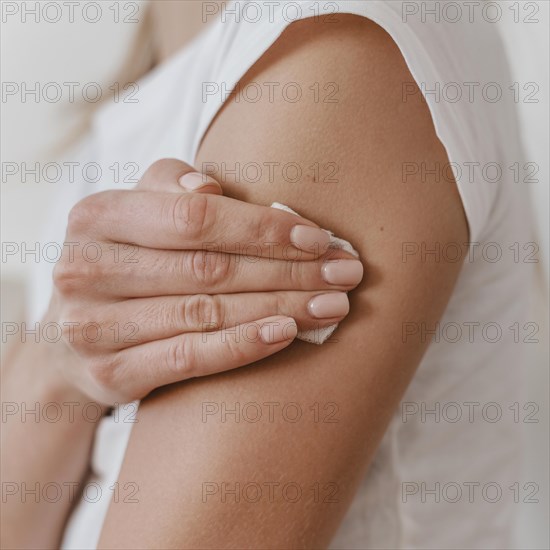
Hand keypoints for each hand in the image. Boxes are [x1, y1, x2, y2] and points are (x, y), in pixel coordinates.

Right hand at [48, 159, 363, 404]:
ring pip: (205, 312)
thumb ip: (170, 189)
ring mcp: (92, 327)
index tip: (319, 238)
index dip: (262, 228)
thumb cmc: (127, 263)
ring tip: (333, 304)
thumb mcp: (139, 216)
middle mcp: (85, 269)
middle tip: (346, 272)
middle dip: (288, 270)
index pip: (194, 217)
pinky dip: (243, 345)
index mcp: (97, 216)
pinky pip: (188, 358)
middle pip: (208, 267)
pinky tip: (287, 333)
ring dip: (280, 306)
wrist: (72, 341)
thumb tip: (208, 188)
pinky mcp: (107, 375)